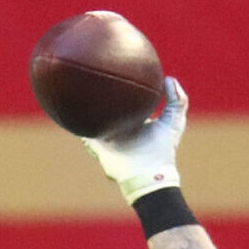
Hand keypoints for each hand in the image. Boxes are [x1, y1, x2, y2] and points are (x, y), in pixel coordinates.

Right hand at [83, 76, 186, 203]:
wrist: (149, 173)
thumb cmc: (163, 150)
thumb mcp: (175, 121)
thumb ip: (177, 100)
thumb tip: (169, 79)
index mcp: (137, 121)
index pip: (130, 103)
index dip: (126, 92)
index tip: (122, 74)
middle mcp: (122, 128)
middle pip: (110, 110)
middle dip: (104, 98)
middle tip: (98, 77)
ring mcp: (109, 138)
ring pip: (96, 120)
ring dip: (89, 110)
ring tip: (78, 91)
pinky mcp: (99, 148)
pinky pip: (85, 134)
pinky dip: (78, 125)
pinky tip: (71, 112)